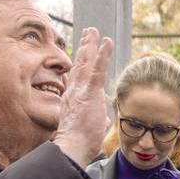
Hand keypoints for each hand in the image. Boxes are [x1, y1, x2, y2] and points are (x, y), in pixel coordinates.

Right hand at [53, 27, 112, 166]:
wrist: (73, 147)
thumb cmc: (80, 141)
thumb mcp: (91, 126)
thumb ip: (96, 118)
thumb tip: (102, 118)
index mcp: (74, 98)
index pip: (77, 75)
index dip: (80, 61)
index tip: (83, 49)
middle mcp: (74, 90)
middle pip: (79, 64)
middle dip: (84, 47)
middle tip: (88, 33)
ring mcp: (81, 90)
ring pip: (86, 62)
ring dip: (90, 45)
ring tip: (94, 31)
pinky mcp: (89, 91)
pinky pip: (97, 68)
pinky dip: (102, 54)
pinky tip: (106, 42)